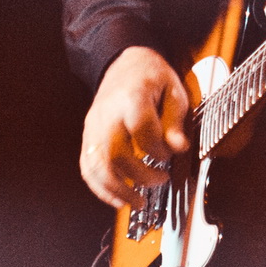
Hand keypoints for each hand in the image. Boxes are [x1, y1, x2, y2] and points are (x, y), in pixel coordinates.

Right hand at [79, 45, 191, 207]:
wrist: (125, 64)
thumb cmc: (151, 77)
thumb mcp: (174, 90)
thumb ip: (175, 120)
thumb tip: (178, 147)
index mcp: (131, 97)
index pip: (141, 129)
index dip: (158, 148)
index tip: (170, 155)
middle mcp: (107, 113)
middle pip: (115, 153)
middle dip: (140, 176)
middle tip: (161, 180)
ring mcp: (93, 126)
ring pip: (97, 166)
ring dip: (118, 189)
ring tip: (137, 202)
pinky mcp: (88, 137)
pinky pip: (87, 167)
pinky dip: (100, 188)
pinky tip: (117, 199)